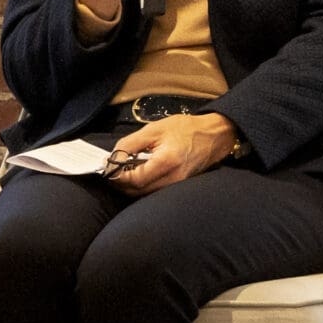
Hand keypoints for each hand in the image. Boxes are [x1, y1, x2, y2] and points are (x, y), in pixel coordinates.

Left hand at [102, 114, 238, 195]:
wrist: (214, 135)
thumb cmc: (185, 129)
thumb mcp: (153, 130)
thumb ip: (129, 144)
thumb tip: (112, 158)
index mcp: (166, 163)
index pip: (134, 180)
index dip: (116, 176)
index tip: (107, 167)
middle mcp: (173, 179)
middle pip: (137, 191)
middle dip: (120, 183)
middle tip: (111, 170)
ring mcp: (177, 185)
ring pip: (145, 193)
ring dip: (130, 185)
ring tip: (122, 170)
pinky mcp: (178, 186)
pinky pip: (154, 191)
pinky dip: (142, 185)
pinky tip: (137, 173)